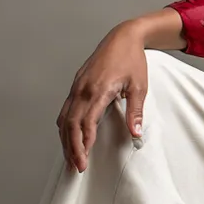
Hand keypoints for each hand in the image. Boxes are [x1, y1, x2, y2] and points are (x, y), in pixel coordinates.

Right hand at [56, 23, 148, 172]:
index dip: (83, 144)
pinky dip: (65, 126)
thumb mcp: (139, 86)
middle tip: (77, 167)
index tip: (84, 161)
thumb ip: (135, 111)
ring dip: (66, 140)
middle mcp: (83, 89)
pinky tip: (68, 137)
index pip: (85, 123)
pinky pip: (65, 109)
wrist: (123, 37)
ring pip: (64, 118)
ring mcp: (77, 87)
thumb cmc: (132, 60)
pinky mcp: (76, 85)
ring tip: (71, 158)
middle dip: (72, 148)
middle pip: (70, 124)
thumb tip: (135, 134)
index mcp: (98, 90)